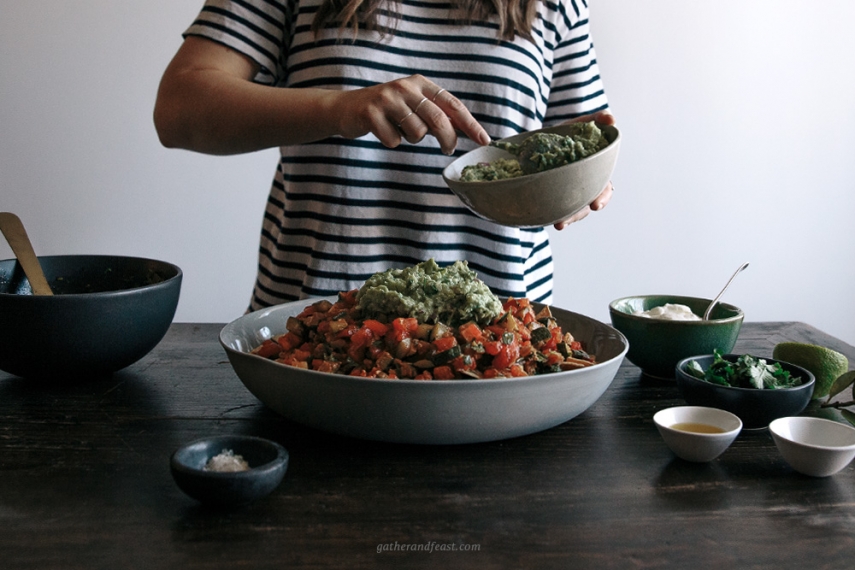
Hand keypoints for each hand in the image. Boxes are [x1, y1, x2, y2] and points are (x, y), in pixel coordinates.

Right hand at [332, 74, 490, 154]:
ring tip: (400, 130)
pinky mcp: (370, 113)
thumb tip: (467, 132)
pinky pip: (394, 140)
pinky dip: (392, 141)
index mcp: (420, 83)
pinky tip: (382, 131)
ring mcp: (387, 99)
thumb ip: (437, 116)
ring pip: (416, 132)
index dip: (470, 123)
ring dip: (412, 139)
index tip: (484, 140)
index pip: (452, 104)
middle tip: (448, 150)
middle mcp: (405, 87)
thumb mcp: (413, 106)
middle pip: (438, 119)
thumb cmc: (387, 111)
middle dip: (448, 139)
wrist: (345, 108)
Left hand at [553, 110, 615, 230]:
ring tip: (559, 224)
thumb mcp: (582, 123)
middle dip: (578, 214)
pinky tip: (548, 220)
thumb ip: (598, 119)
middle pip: (585, 205)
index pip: (604, 189)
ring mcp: (568, 192)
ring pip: (571, 210)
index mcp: (595, 173)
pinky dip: (553, 214)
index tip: (594, 205)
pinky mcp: (552, 194)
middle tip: (565, 222)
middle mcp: (583, 186)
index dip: (602, 198)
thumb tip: (611, 119)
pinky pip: (555, 208)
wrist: (544, 138)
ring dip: (567, 218)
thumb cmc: (569, 132)